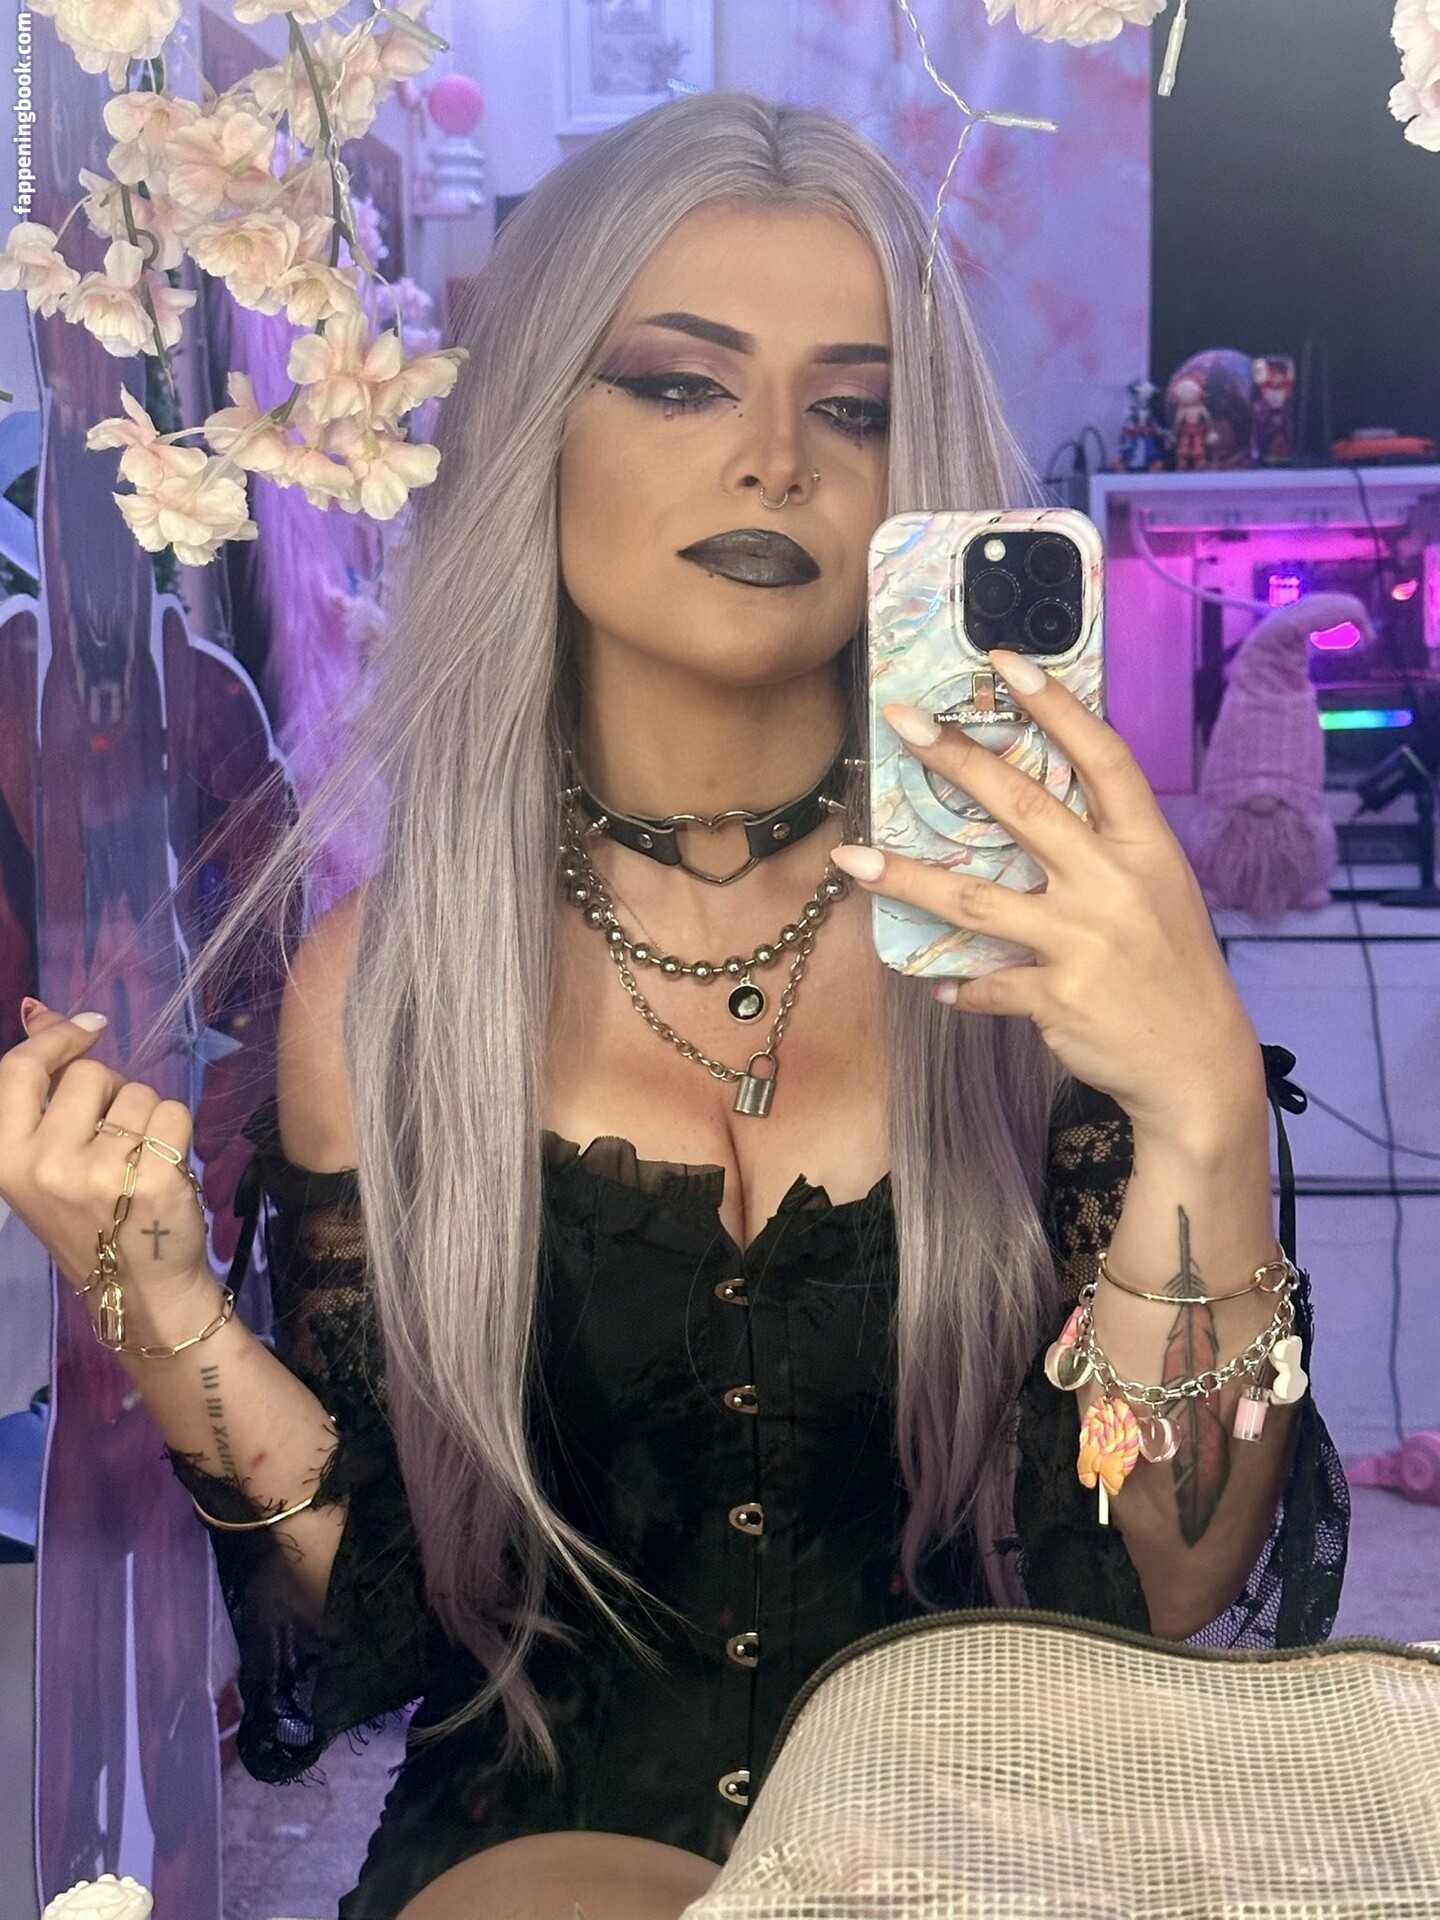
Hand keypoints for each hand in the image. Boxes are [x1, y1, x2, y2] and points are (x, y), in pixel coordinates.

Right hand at [0, 1002, 210, 1306]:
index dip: (54, 1038)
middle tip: (113, 1137)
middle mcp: (44, 1166)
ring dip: (145, 1115)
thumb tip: (36, 1008)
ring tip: (136, 1161)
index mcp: (6, 1160)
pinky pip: (172, 1112)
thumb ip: (40, 1087)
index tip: (87, 1028)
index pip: (16, 1072)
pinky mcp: (152, 1176)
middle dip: (111, 1090)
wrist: (139, 1290)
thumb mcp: (46, 1159)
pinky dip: (176, 1130)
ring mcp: (98, 1173)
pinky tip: (164, 1166)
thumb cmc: (91, 1219)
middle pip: (89, 1074)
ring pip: (136, 1092)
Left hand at [834, 650, 1261, 1139]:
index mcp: (1146, 848)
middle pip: (1023, 807)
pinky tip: (939, 983)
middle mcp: (1114, 884)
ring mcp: (1083, 941)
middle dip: (957, 759)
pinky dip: (960, 984)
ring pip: (973, 899)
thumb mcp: (1160, 890)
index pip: (1102, 758)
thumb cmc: (1173, 967)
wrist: (1198, 1063)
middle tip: (903, 724)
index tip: (1006, 663)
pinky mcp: (1056, 997)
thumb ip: (1105, 847)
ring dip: (904, 879)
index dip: (1056, 706)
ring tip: (849, 862)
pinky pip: (986, 982)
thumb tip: (1031, 805)